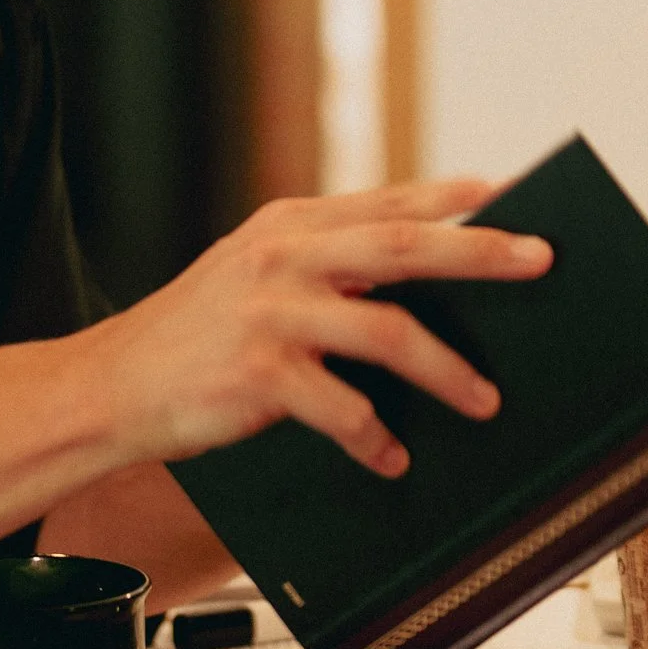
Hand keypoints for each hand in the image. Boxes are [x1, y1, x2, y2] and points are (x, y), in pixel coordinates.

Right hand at [75, 178, 552, 476]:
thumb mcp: (252, 274)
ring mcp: (270, 313)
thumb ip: (321, 263)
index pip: (386, 200)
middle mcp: (282, 257)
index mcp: (288, 226)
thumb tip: (416, 278)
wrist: (108, 386)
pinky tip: (392, 455)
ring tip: (484, 399)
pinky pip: (341, 407)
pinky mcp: (258, 374)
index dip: (451, 197)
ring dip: (445, 369)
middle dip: (479, 252)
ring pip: (385, 330)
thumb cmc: (194, 337)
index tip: (510, 192)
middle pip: (401, 246)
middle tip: (539, 260)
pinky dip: (375, 435)